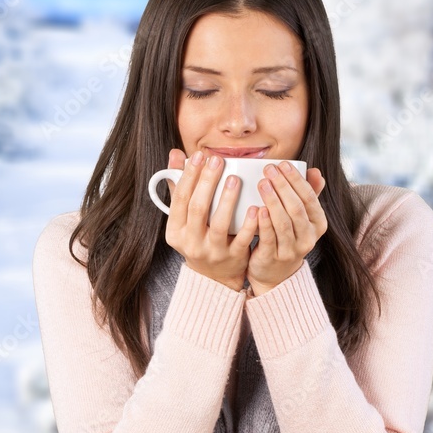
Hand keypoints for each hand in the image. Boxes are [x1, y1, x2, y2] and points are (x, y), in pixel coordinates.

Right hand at [164, 148, 260, 290]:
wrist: (213, 277)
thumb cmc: (198, 238)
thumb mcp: (184, 218)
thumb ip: (179, 187)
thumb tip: (175, 155)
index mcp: (175, 231)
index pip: (179, 199)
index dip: (189, 176)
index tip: (199, 155)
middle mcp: (191, 242)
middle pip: (197, 208)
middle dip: (207, 182)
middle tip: (218, 160)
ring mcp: (212, 252)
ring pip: (218, 223)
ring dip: (227, 199)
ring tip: (235, 178)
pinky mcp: (232, 258)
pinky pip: (241, 239)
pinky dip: (249, 222)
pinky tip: (256, 206)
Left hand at [247, 162, 326, 295]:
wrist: (275, 274)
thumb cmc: (286, 237)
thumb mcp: (300, 218)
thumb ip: (307, 195)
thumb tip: (316, 171)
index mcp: (318, 224)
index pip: (309, 198)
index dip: (296, 180)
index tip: (283, 164)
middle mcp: (308, 238)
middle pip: (297, 208)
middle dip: (283, 186)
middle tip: (268, 169)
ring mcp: (291, 250)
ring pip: (283, 223)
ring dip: (273, 201)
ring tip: (262, 183)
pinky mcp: (272, 258)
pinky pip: (269, 238)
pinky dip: (264, 223)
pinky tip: (257, 208)